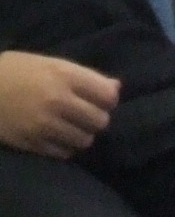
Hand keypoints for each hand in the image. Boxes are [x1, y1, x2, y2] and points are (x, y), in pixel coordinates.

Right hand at [0, 51, 118, 157]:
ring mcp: (43, 124)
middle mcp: (57, 101)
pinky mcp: (30, 142)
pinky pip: (63, 153)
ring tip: (73, 127)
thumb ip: (86, 76)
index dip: (108, 99)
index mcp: (65, 76)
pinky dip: (66, 147)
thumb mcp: (52, 64)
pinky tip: (58, 137)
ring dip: (83, 134)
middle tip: (87, 115)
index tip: (100, 99)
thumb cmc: (16, 71)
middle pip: (100, 120)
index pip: (108, 96)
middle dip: (97, 118)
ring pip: (84, 140)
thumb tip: (116, 88)